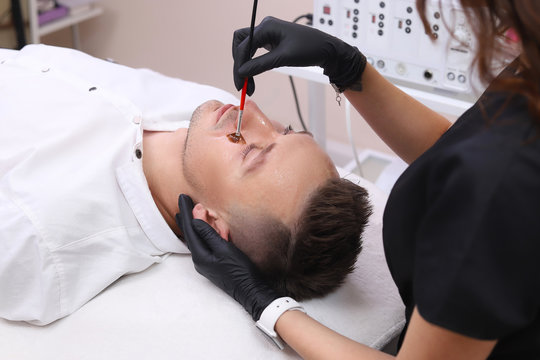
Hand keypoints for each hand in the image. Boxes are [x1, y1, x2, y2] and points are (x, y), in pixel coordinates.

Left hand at [175, 194, 280, 320]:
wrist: (251, 291)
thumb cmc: (240, 271)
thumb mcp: (224, 249)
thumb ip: (209, 234)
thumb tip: (195, 220)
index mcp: (200, 255)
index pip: (190, 229)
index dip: (187, 212)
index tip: (183, 197)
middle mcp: (200, 259)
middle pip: (191, 234)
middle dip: (187, 217)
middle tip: (183, 201)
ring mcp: (206, 262)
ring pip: (198, 238)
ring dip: (194, 224)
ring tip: (187, 213)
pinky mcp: (214, 263)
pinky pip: (205, 244)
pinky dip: (204, 233)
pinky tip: (203, 229)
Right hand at [232, 16, 366, 95]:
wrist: (326, 50)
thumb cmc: (309, 49)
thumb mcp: (283, 58)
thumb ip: (260, 65)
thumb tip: (241, 72)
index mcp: (267, 26)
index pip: (243, 45)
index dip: (239, 64)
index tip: (240, 81)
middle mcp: (265, 28)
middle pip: (241, 44)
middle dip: (239, 64)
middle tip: (241, 84)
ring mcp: (268, 34)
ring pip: (246, 49)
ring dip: (245, 66)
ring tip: (248, 85)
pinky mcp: (272, 42)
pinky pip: (255, 52)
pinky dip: (253, 65)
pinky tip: (253, 77)